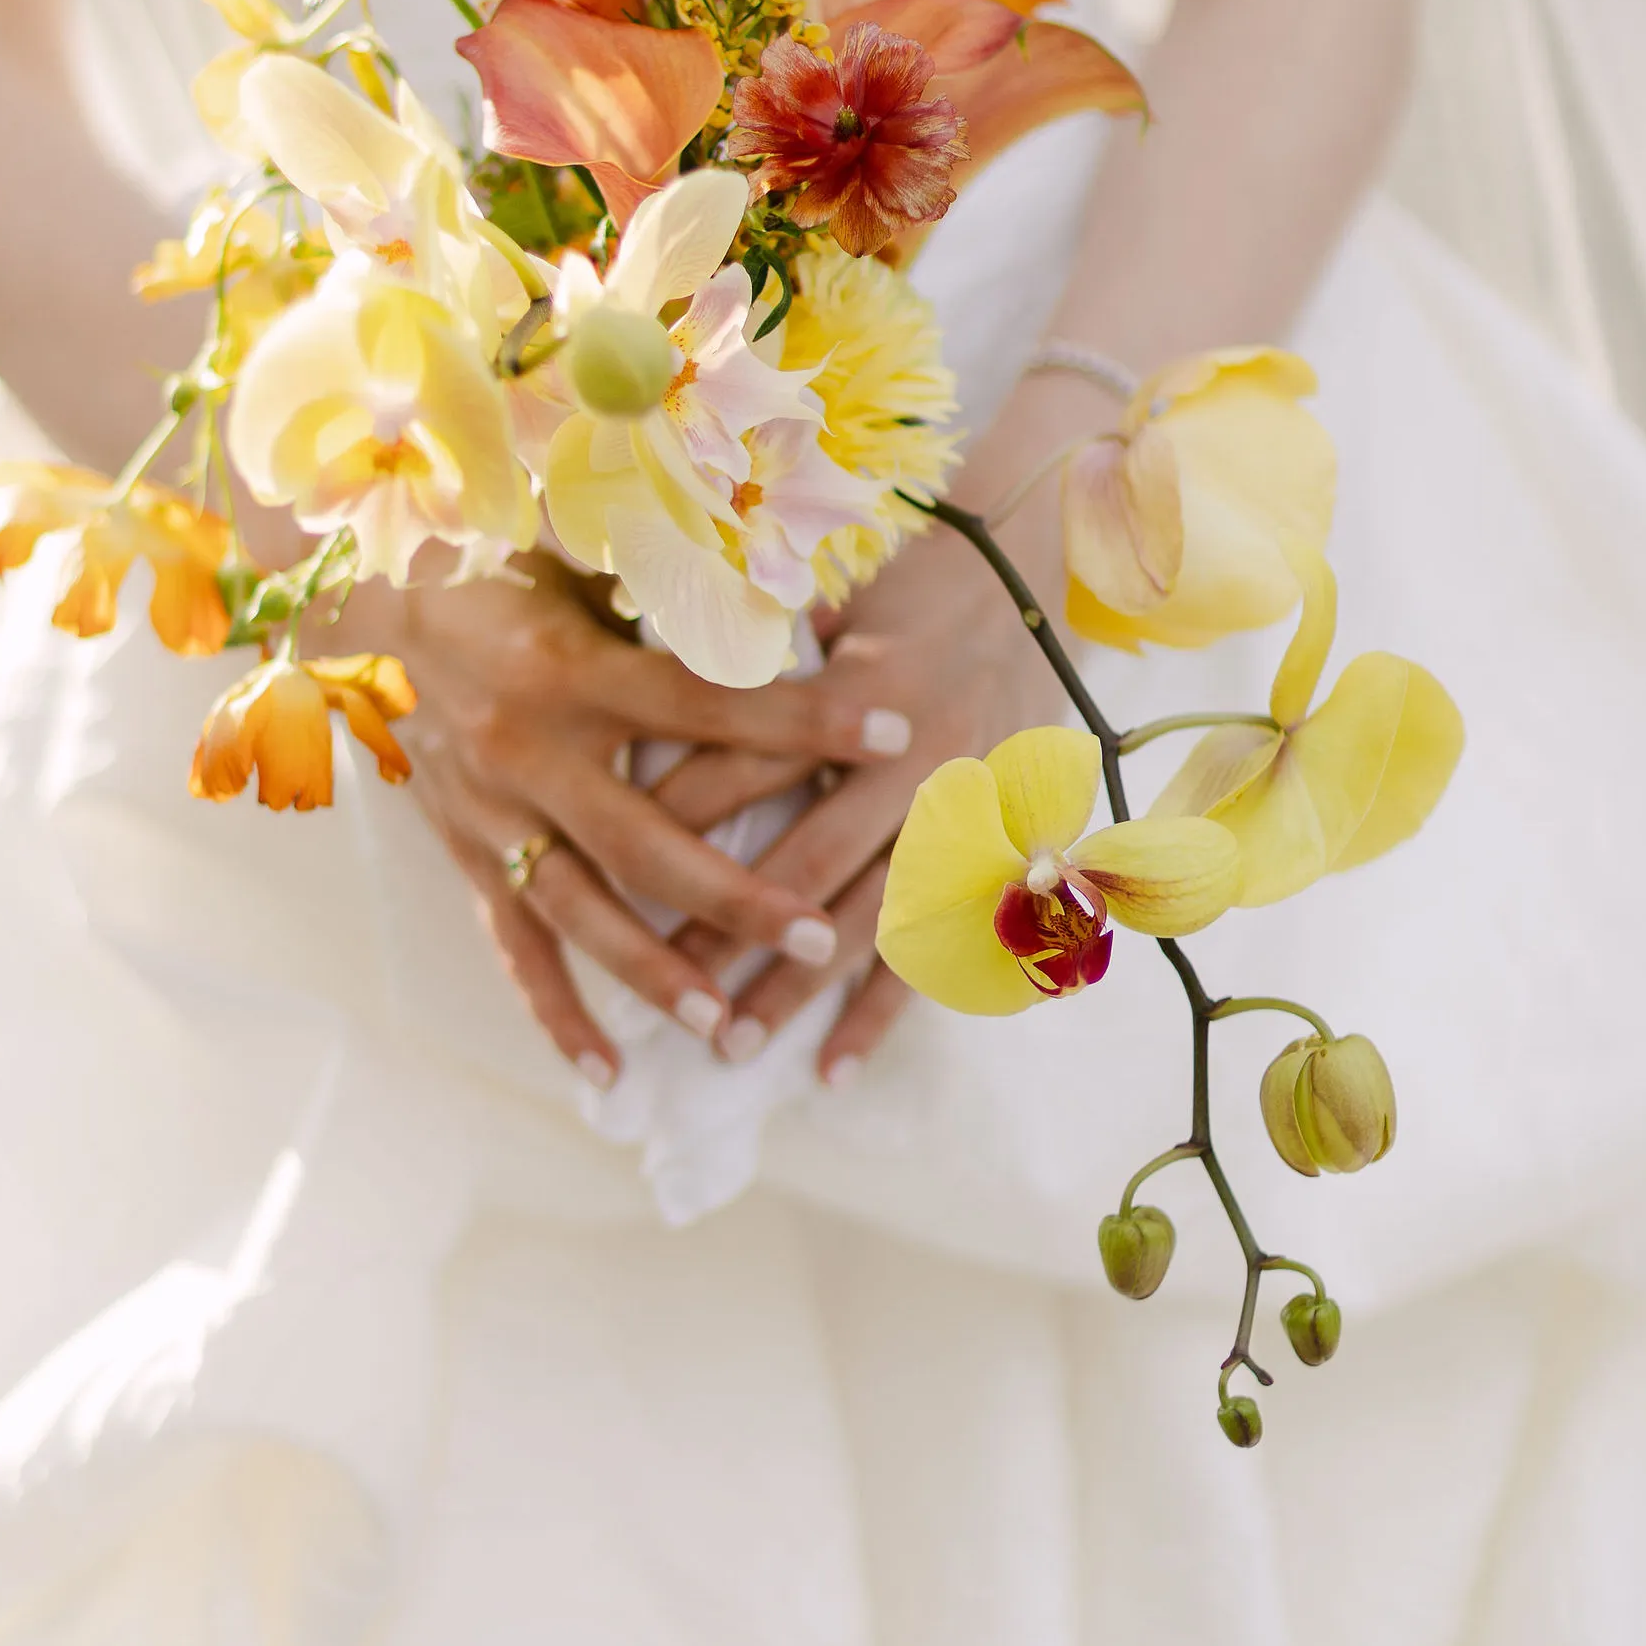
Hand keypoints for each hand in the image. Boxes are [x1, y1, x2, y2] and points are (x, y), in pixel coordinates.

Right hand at [357, 555, 916, 1084]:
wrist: (359, 598)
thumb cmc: (494, 560)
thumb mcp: (576, 547)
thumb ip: (665, 568)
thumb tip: (774, 566)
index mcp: (569, 670)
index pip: (706, 703)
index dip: (801, 719)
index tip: (890, 732)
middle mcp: (527, 753)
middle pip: (644, 843)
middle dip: (735, 897)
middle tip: (814, 941)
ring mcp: (490, 813)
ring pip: (578, 912)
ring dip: (653, 975)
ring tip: (725, 1028)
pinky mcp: (464, 849)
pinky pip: (512, 944)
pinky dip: (555, 1010)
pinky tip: (605, 1070)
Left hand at [657, 509, 1058, 1079]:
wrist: (1036, 585)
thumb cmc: (913, 576)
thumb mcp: (834, 586)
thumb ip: (756, 632)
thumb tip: (653, 650)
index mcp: (872, 693)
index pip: (758, 759)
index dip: (682, 805)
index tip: (610, 849)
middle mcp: (922, 766)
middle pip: (810, 860)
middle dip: (729, 926)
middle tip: (659, 984)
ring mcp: (966, 822)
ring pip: (869, 923)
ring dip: (796, 989)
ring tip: (728, 1045)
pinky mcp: (996, 860)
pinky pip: (937, 953)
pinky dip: (883, 1014)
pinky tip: (828, 1068)